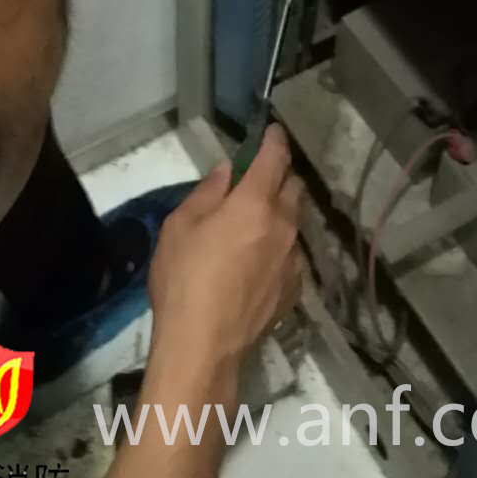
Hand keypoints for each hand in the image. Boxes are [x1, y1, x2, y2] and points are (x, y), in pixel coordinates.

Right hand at [146, 127, 303, 388]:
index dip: (274, 140)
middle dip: (280, 176)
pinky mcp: (295, 288)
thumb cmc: (184, 280)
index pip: (275, 157)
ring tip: (257, 225)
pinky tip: (260, 262)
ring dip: (281, 214)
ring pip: (296, 222)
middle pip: (294, 186)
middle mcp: (284, 224)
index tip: (272, 131)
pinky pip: (293, 254)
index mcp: (255, 202)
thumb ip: (208, 192)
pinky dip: (280, 247)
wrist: (203, 346)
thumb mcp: (180, 227)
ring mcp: (294, 258)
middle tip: (258, 180)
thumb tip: (227, 171)